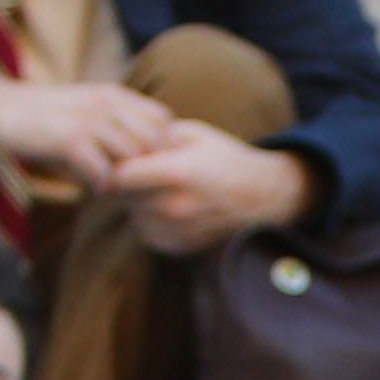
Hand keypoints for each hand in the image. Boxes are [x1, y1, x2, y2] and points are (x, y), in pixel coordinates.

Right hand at [0, 75, 178, 193]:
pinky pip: (103, 172)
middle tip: (127, 185)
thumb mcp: (86, 109)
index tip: (142, 165)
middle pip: (153, 144)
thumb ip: (115, 126)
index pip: (163, 121)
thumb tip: (146, 161)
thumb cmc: (46, 117)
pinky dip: (99, 185)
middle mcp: (108, 104)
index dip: (159, 147)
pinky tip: (88, 186)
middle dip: (144, 168)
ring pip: (131, 160)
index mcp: (115, 95)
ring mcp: (90, 120)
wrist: (1, 106)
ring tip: (108, 186)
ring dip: (122, 179)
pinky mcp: (70, 139)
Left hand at [104, 126, 316, 255]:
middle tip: (148, 170)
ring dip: (139, 202)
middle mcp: (175, 206)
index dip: (118, 164)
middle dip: (130, 182)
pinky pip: (147, 232)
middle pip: (124, 196)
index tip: (127, 157)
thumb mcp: (193, 134)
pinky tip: (170, 206)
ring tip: (163, 187)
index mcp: (178, 173)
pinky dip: (151, 220)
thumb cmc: (225, 158)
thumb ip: (154, 137)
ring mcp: (178, 230)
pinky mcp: (180, 245)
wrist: (261, 196)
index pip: (120, 175)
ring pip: (134, 215)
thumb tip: (121, 142)